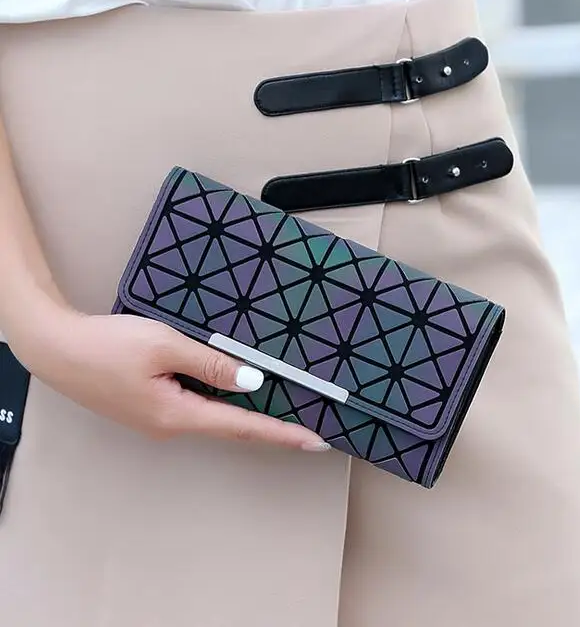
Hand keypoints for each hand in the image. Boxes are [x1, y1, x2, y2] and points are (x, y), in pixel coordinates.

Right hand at [9, 308, 329, 451]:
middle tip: (308, 427)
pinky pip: (197, 405)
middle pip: (232, 426)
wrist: (56, 350)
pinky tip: (235, 389)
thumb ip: (211, 364)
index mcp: (177, 414)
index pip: (243, 426)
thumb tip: (252, 381)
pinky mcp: (151, 406)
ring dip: (247, 413)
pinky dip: (223, 400)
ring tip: (282, 408)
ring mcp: (160, 417)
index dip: (282, 433)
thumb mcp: (164, 345)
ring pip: (215, 415)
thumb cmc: (106, 345)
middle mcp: (172, 424)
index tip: (315, 441)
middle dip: (271, 427)